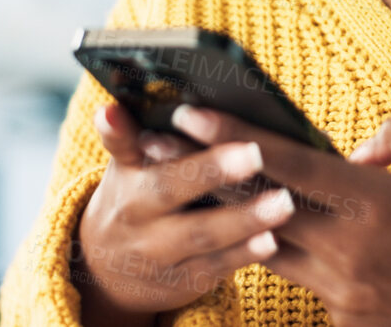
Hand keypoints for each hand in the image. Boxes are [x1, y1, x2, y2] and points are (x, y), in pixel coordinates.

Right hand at [71, 102, 297, 324]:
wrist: (109, 271)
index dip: (129, 131)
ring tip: (282, 202)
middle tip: (254, 152)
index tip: (166, 112)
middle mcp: (135, 217)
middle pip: (170, 191)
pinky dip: (243, 254)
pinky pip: (214, 267)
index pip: (128, 149)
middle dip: (211, 171)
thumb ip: (127, 137)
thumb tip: (119, 108)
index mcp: (126, 177)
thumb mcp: (125, 167)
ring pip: (200, 234)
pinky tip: (272, 240)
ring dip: (243, 219)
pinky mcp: (181, 282)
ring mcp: (157, 254)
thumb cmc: (133, 198)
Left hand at [171, 104, 390, 326]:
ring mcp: (341, 292)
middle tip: (152, 145)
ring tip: (188, 182)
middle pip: (255, 205)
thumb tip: (357, 146)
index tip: (189, 112)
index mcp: (377, 203)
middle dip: (202, 172)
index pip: (287, 164)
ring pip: (267, 245)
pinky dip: (287, 253)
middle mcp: (348, 249)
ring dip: (228, 214)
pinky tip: (265, 232)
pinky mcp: (343, 323)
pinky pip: (302, 279)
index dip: (234, 136)